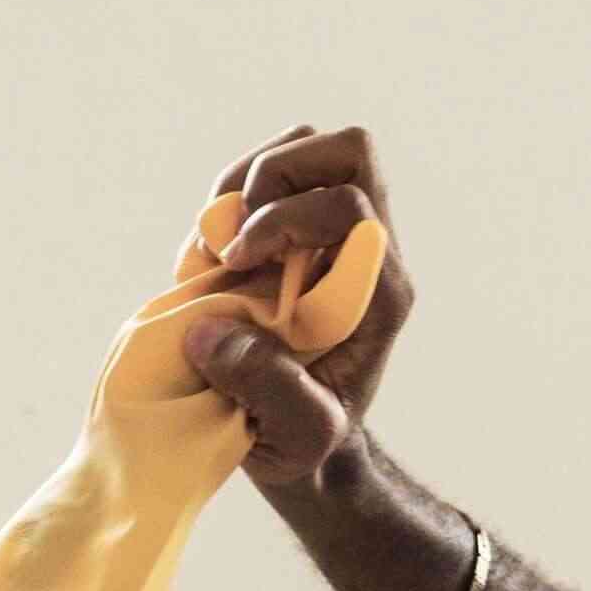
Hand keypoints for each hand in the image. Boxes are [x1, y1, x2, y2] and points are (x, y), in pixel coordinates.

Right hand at [177, 125, 414, 484]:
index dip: (283, 220)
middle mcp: (367, 252)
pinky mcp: (297, 232)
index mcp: (379, 292)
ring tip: (217, 242)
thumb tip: (212, 331)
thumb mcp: (300, 438)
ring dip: (246, 180)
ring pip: (308, 145)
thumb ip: (268, 388)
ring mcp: (333, 235)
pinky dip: (227, 196)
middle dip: (274, 175)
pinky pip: (268, 171)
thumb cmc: (308, 444)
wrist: (304, 446)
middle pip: (349, 152)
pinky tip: (210, 252)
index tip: (235, 265)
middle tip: (234, 239)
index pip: (351, 207)